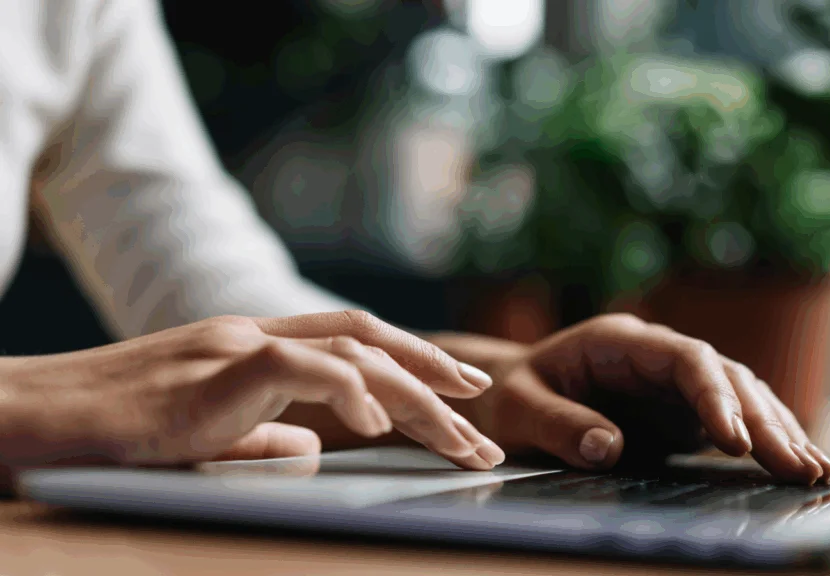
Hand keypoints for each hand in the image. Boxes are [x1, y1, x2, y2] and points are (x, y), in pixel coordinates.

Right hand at [0, 312, 504, 476]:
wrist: (31, 417)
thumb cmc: (109, 431)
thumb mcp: (203, 435)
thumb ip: (260, 436)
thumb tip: (312, 449)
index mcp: (256, 346)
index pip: (353, 341)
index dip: (413, 361)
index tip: (460, 392)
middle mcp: (255, 333)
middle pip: (370, 342)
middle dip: (436, 376)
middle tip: (485, 413)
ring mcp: (236, 345)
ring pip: (353, 353)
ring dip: (416, 397)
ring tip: (461, 437)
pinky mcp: (215, 368)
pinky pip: (301, 369)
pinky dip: (349, 392)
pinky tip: (379, 427)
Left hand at [439, 314, 829, 483]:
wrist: (508, 393)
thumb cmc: (509, 396)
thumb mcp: (519, 408)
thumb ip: (558, 424)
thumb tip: (607, 448)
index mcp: (619, 341)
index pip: (685, 359)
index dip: (715, 395)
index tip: (734, 440)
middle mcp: (656, 356)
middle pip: (725, 377)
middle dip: (763, 421)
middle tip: (797, 466)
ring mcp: (672, 382)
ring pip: (740, 395)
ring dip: (777, 430)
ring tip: (814, 471)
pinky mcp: (679, 410)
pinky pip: (732, 420)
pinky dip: (764, 440)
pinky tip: (797, 463)